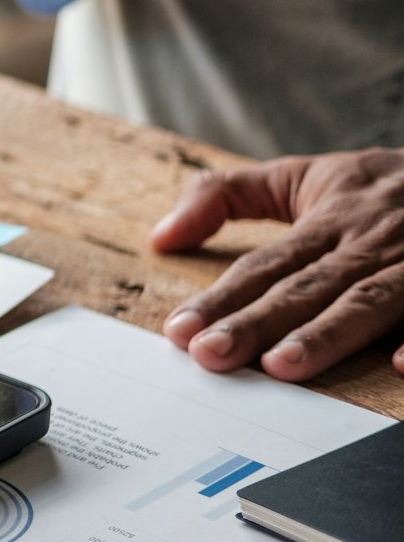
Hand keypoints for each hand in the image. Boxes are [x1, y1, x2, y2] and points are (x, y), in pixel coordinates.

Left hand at [152, 149, 403, 380]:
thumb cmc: (376, 185)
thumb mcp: (301, 175)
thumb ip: (226, 196)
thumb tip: (161, 237)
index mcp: (329, 218)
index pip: (265, 264)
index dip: (222, 298)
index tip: (179, 331)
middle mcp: (369, 241)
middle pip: (307, 286)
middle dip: (258, 322)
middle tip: (212, 355)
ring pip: (370, 300)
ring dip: (328, 335)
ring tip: (282, 366)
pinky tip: (399, 365)